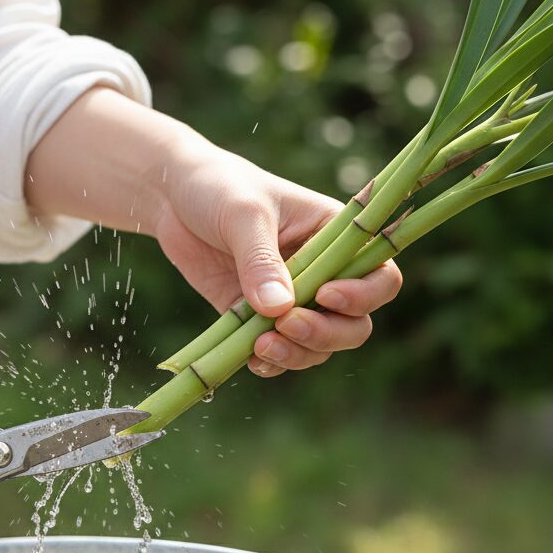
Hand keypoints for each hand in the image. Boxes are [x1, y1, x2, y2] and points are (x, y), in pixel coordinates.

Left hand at [154, 142, 402, 377]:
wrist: (174, 196)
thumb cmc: (219, 188)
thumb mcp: (244, 215)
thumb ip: (261, 260)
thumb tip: (279, 310)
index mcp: (336, 236)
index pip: (379, 275)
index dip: (363, 295)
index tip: (325, 294)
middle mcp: (323, 273)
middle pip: (353, 323)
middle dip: (327, 334)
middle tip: (286, 325)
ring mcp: (291, 300)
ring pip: (318, 345)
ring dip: (298, 354)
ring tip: (261, 346)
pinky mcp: (257, 319)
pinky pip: (278, 353)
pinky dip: (271, 365)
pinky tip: (251, 360)